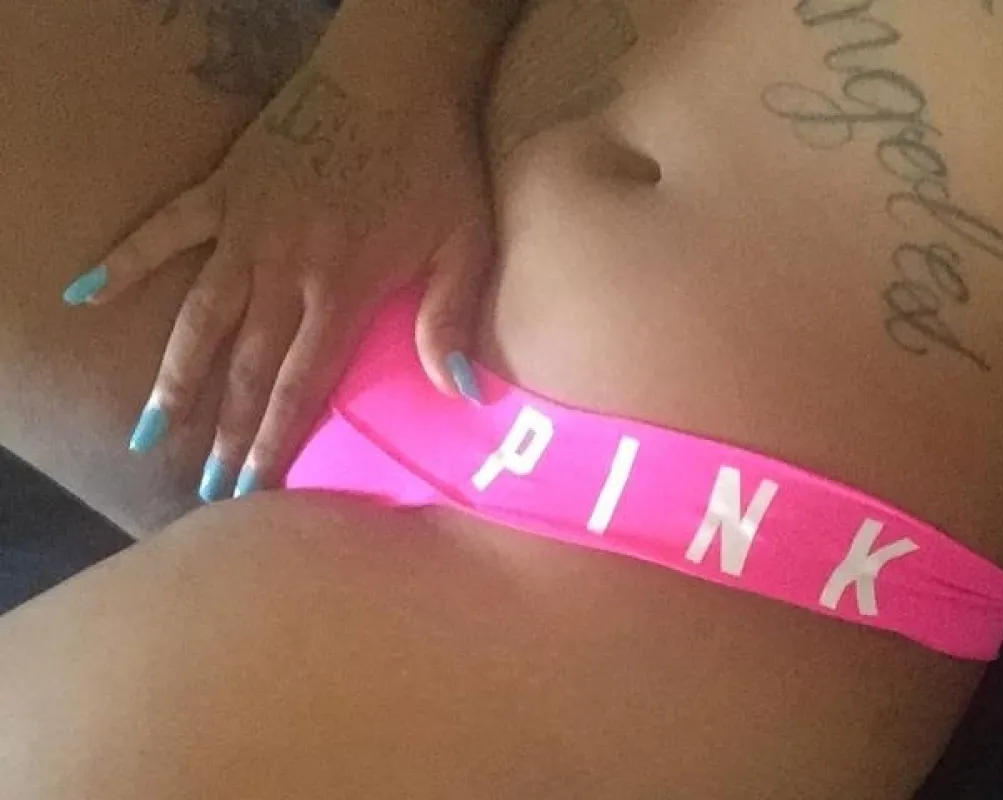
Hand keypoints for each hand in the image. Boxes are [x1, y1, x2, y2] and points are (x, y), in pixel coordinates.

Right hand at [62, 62, 495, 501]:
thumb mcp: (463, 242)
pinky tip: (87, 292)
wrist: (396, 74)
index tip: (251, 490)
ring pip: (200, 316)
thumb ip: (451, 319)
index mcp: (341, 288)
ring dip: (176, 376)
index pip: (301, 383)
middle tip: (202, 486)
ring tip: (150, 431)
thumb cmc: (435, 160)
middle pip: (248, 365)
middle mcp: (283, 268)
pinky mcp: (224, 188)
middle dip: (225, 430)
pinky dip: (128, 259)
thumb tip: (461, 393)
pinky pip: (166, 228)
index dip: (274, 439)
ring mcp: (245, 227)